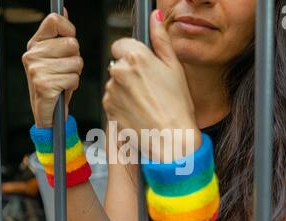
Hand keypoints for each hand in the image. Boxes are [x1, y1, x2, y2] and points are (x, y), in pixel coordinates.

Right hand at [22, 8, 82, 127]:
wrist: (48, 113)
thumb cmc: (54, 84)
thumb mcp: (57, 57)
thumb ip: (60, 35)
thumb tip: (64, 11)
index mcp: (35, 44)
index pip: (54, 21)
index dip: (69, 30)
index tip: (69, 43)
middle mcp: (32, 55)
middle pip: (72, 44)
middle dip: (76, 59)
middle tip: (65, 70)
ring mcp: (36, 70)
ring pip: (76, 62)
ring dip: (75, 74)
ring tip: (64, 80)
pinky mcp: (44, 85)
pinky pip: (74, 78)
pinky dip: (73, 86)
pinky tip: (63, 89)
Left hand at [103, 10, 200, 161]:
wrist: (171, 139)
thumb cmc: (178, 105)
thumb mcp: (174, 67)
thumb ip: (161, 39)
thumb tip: (155, 17)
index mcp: (136, 57)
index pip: (120, 45)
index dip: (132, 55)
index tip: (143, 66)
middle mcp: (119, 72)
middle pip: (118, 65)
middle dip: (129, 73)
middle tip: (150, 89)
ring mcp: (111, 92)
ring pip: (114, 84)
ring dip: (125, 90)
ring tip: (145, 103)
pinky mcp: (108, 109)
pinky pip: (111, 101)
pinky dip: (121, 105)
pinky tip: (137, 112)